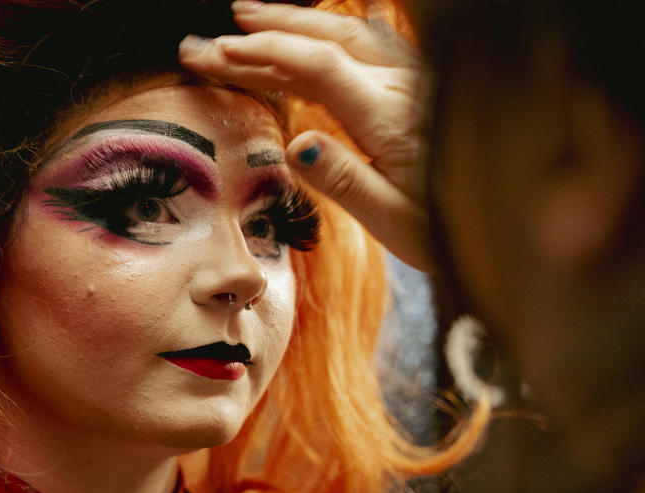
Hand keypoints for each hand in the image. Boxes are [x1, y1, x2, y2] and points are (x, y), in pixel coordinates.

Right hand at [179, 0, 433, 271]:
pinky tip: (315, 35)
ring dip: (298, 23)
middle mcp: (405, 85)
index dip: (264, 55)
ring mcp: (417, 80)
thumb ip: (346, 182)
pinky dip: (331, 34)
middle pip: (330, 37)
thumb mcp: (398, 222)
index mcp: (392, 117)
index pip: (318, 66)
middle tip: (218, 34)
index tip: (219, 52)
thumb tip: (297, 145)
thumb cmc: (455, 230)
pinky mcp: (424, 86)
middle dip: (268, 31)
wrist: (516, 219)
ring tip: (252, 19)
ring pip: (351, 33)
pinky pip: (370, 44)